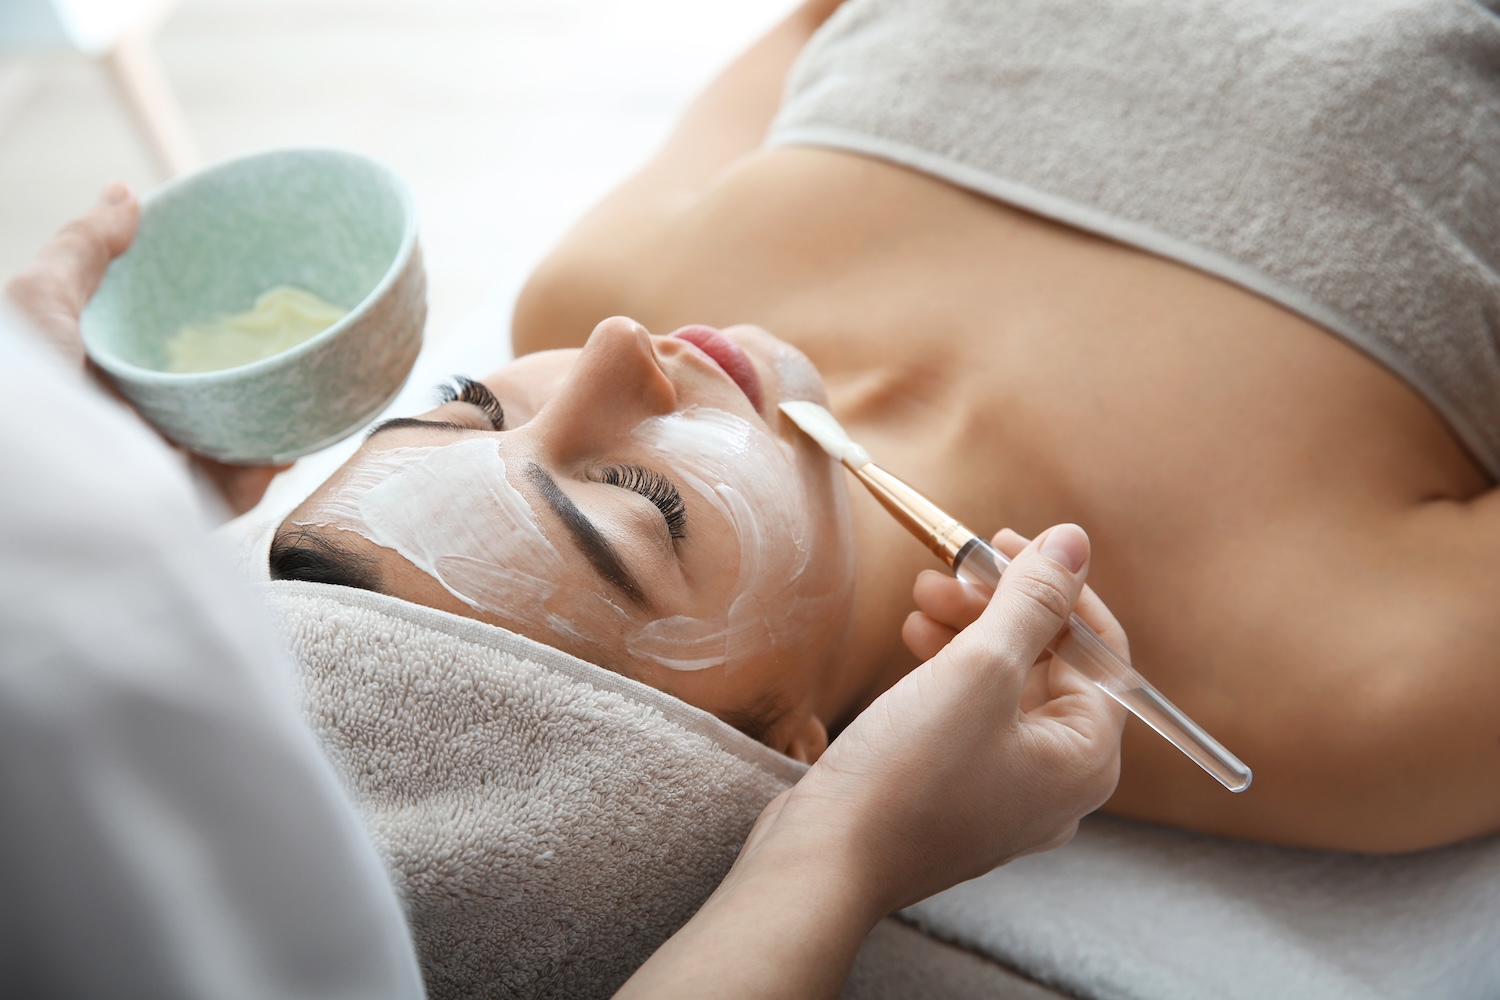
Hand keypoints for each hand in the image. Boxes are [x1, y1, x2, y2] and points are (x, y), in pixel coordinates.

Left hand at [6, 185, 288, 514]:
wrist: (38, 483)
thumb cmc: (21, 392)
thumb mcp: (36, 300)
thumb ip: (83, 248)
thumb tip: (126, 192)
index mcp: (99, 378)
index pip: (160, 348)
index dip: (199, 323)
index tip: (242, 299)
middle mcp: (129, 425)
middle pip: (204, 394)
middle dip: (249, 374)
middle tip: (287, 344)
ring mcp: (158, 472)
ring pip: (230, 442)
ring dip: (269, 419)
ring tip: (301, 390)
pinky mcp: (181, 510)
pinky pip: (237, 492)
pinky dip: (264, 467)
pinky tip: (285, 440)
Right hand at [750, 524, 1126, 914]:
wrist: (827, 860)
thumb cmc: (909, 775)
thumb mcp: (978, 670)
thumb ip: (1032, 600)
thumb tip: (1074, 541)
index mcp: (1085, 758)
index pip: (1099, 649)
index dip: (1057, 586)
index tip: (1006, 542)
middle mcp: (1058, 781)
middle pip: (1050, 665)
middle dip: (1000, 606)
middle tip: (951, 568)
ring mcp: (1007, 793)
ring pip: (1005, 687)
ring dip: (969, 632)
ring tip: (921, 596)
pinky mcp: (959, 794)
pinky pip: (971, 716)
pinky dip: (948, 671)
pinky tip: (913, 638)